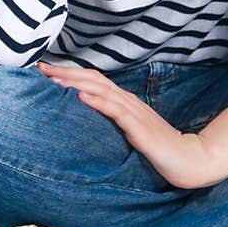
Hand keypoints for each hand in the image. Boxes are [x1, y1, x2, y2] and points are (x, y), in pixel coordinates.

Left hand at [36, 63, 213, 190]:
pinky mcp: (139, 128)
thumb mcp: (130, 130)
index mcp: (124, 101)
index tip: (44, 70)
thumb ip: (112, 120)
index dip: (69, 73)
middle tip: (39, 68)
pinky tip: (81, 97)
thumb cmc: (158, 147)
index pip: (93, 80)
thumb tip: (86, 117)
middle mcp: (127, 101)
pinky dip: (97, 102)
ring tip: (52, 79)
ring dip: (75, 82)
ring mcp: (134, 113)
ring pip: (101, 90)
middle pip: (93, 79)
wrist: (188, 159)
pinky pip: (116, 111)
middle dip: (65, 72)